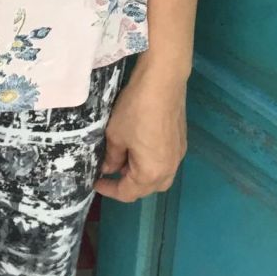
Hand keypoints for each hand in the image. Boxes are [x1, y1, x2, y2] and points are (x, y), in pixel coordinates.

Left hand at [94, 64, 187, 201]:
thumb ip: (111, 157)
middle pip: (146, 189)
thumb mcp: (115, 135)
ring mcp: (178, 156)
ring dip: (140, 175)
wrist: (162, 82)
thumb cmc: (135, 110)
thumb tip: (108, 169)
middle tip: (109, 171)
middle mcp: (169, 169)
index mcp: (152, 173)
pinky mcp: (181, 142)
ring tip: (123, 159)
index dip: (109, 190)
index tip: (95, 183)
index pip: (128, 193)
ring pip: (158, 177)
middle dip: (127, 184)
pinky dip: (151, 163)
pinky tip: (139, 148)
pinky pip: (165, 163)